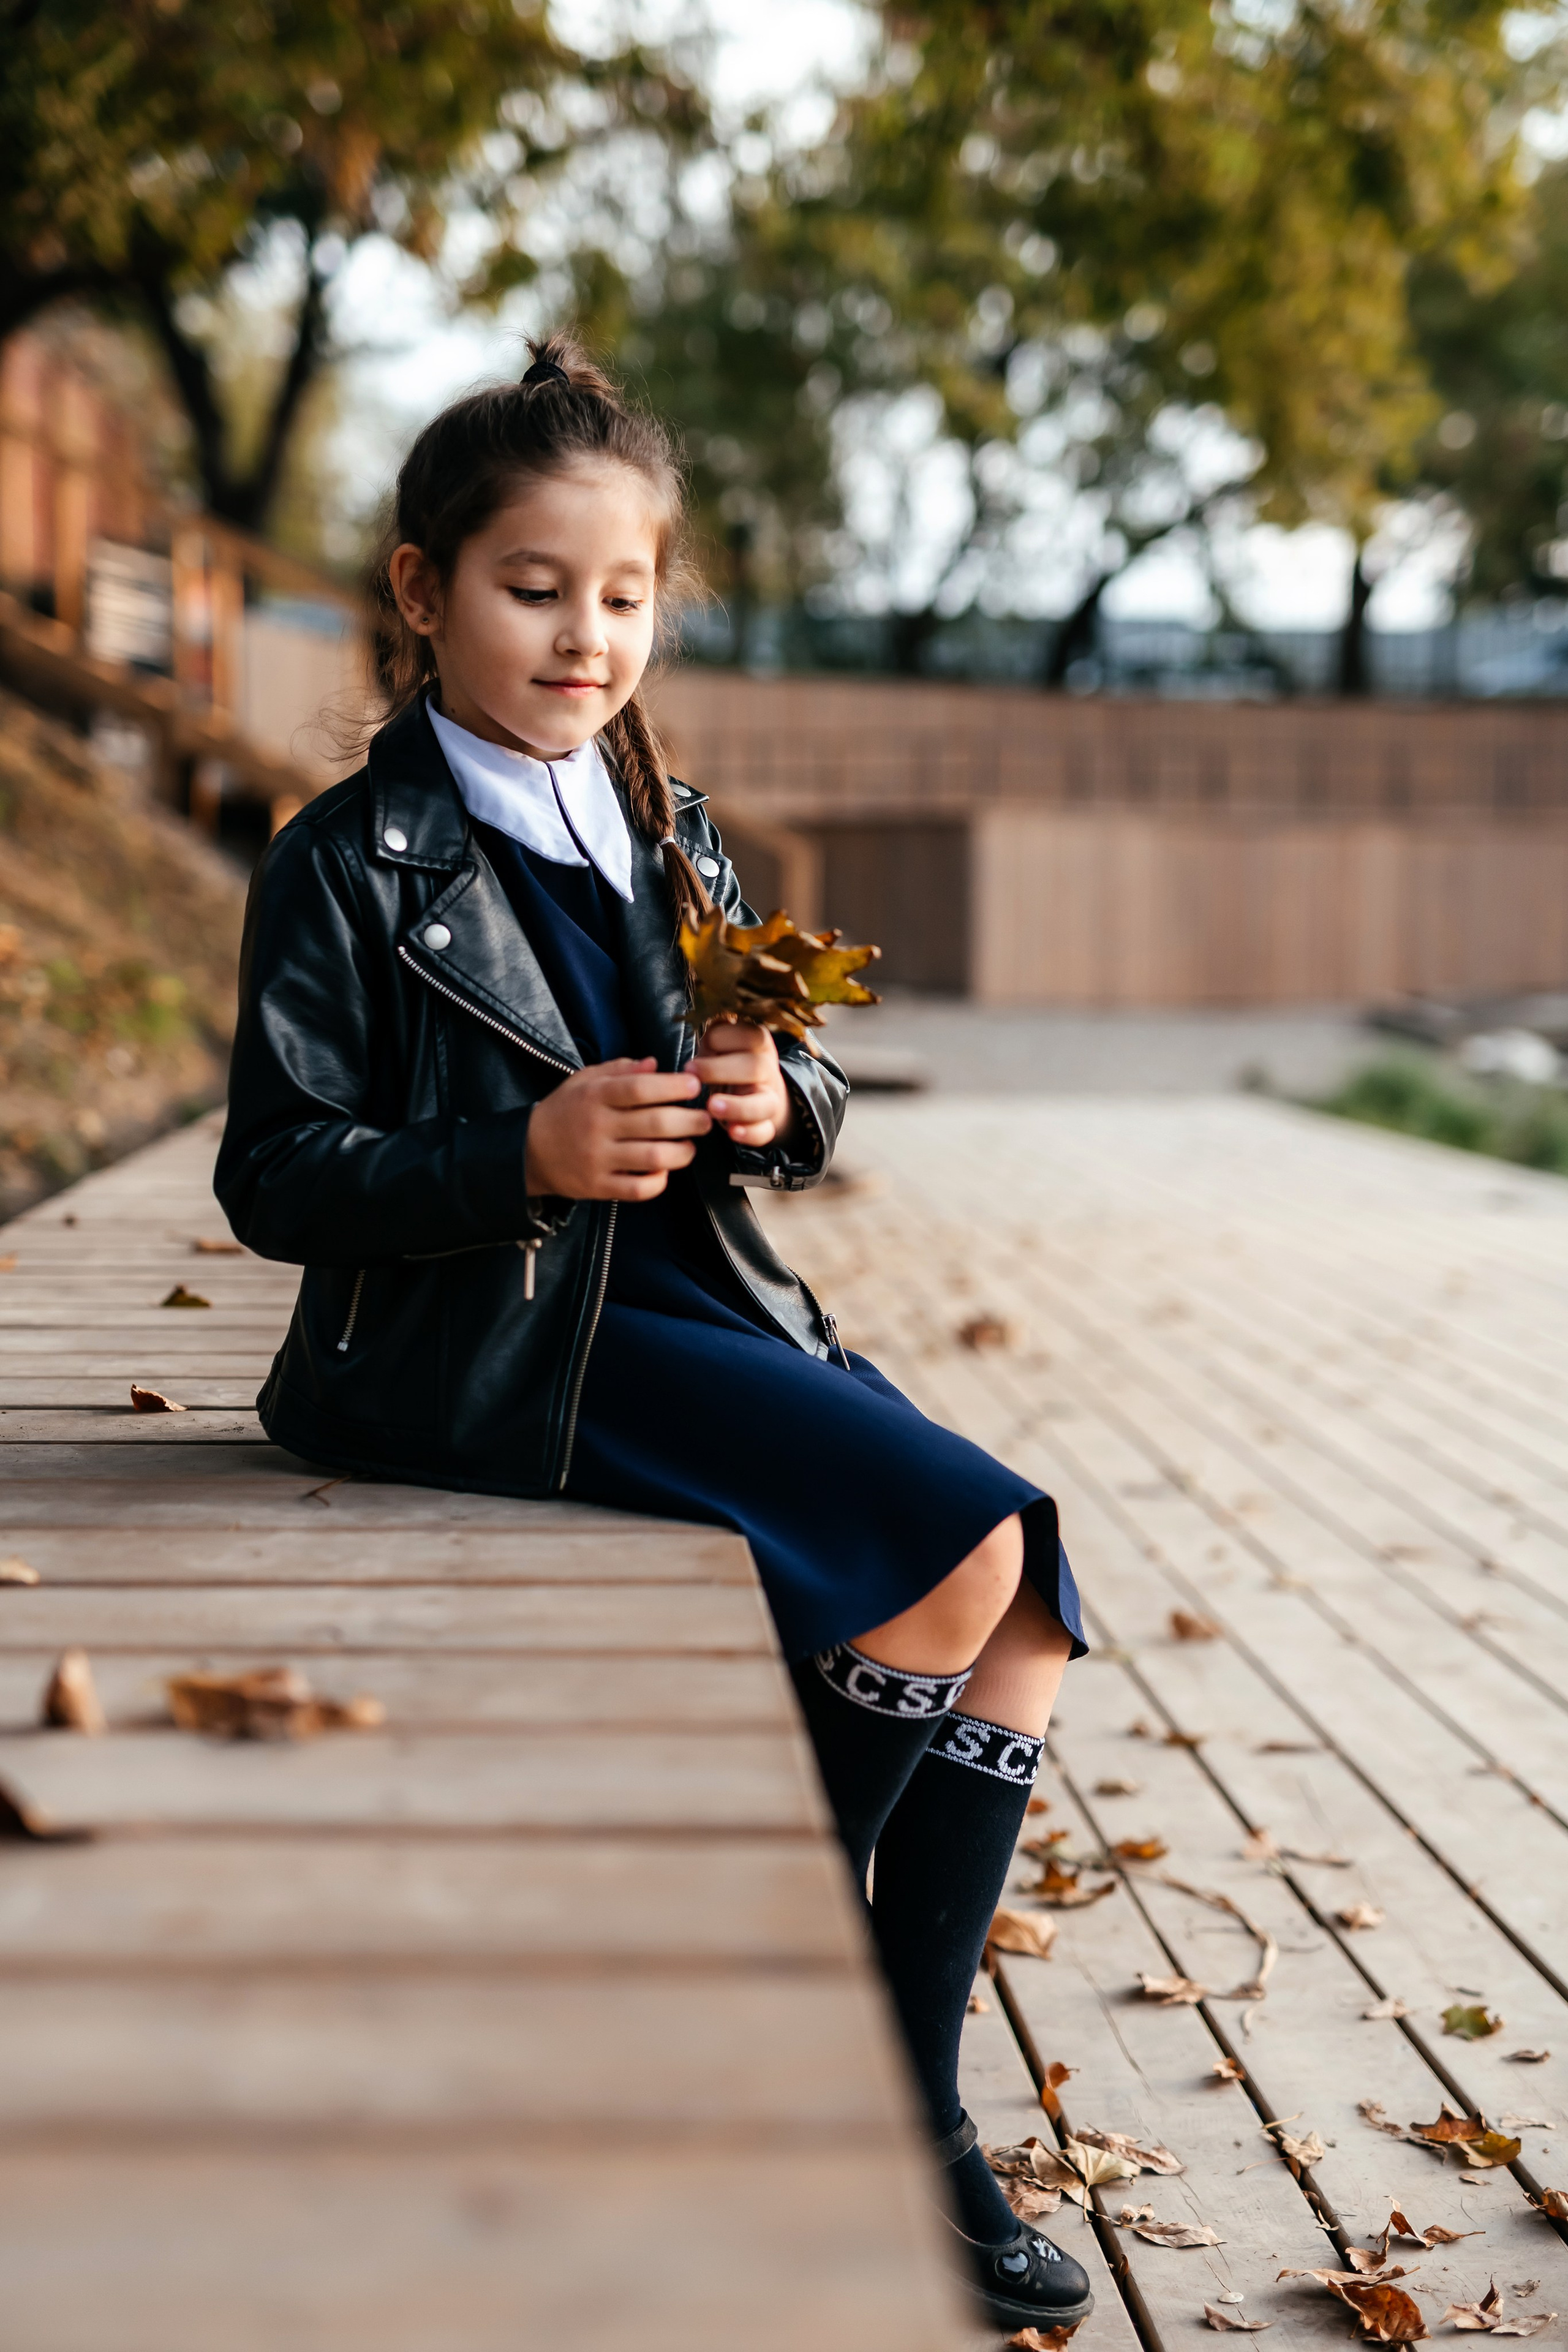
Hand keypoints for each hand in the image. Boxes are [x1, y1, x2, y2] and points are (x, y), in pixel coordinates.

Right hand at [524, 1057, 709, 1201]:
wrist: (529, 1151)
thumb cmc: (564, 1111)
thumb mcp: (584, 1081)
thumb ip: (619, 1069)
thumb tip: (655, 1064)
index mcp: (595, 1097)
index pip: (640, 1088)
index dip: (672, 1086)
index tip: (694, 1085)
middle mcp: (598, 1127)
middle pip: (655, 1123)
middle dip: (691, 1121)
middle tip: (705, 1118)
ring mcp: (598, 1159)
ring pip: (654, 1157)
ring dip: (682, 1152)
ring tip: (689, 1145)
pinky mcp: (599, 1186)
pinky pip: (638, 1188)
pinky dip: (659, 1181)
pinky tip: (664, 1170)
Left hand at [693, 1020, 793, 1149]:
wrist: (755, 1093)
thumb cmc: (727, 1061)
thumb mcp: (722, 1042)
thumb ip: (715, 1030)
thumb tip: (701, 1009)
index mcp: (757, 1042)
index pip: (748, 1035)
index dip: (722, 1040)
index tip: (703, 1045)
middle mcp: (767, 1068)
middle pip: (755, 1067)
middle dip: (721, 1070)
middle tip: (691, 1073)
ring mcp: (769, 1097)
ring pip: (762, 1102)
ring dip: (737, 1105)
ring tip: (711, 1107)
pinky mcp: (767, 1124)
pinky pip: (765, 1131)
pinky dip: (750, 1134)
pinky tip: (732, 1133)